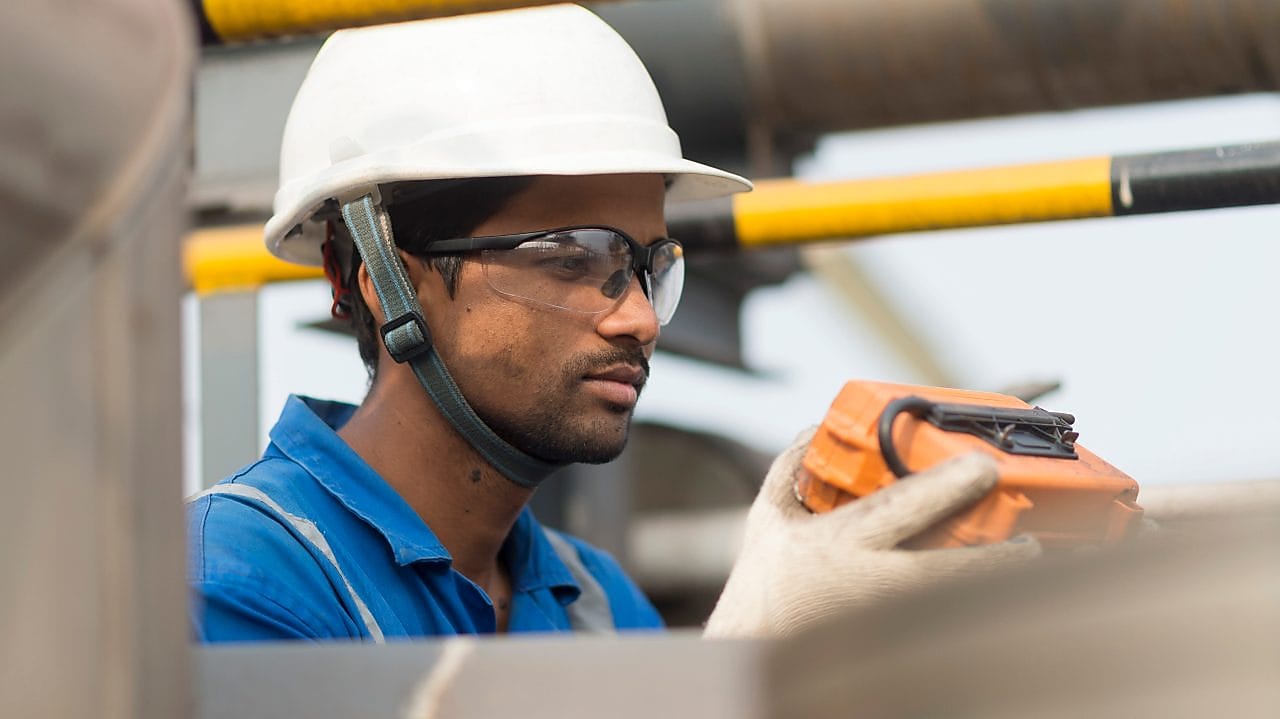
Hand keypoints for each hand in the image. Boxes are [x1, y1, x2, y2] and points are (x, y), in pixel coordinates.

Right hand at [703, 428, 1040, 637]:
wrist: (749, 648)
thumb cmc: (762, 583)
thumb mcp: (766, 516)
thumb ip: (791, 467)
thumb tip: (818, 426)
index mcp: (839, 542)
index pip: (901, 508)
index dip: (947, 486)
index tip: (984, 467)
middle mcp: (868, 583)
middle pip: (947, 570)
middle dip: (996, 557)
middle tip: (1032, 540)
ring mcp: (884, 619)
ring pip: (954, 605)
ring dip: (993, 587)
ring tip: (1028, 567)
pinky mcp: (891, 645)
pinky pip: (944, 628)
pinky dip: (974, 613)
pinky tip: (998, 602)